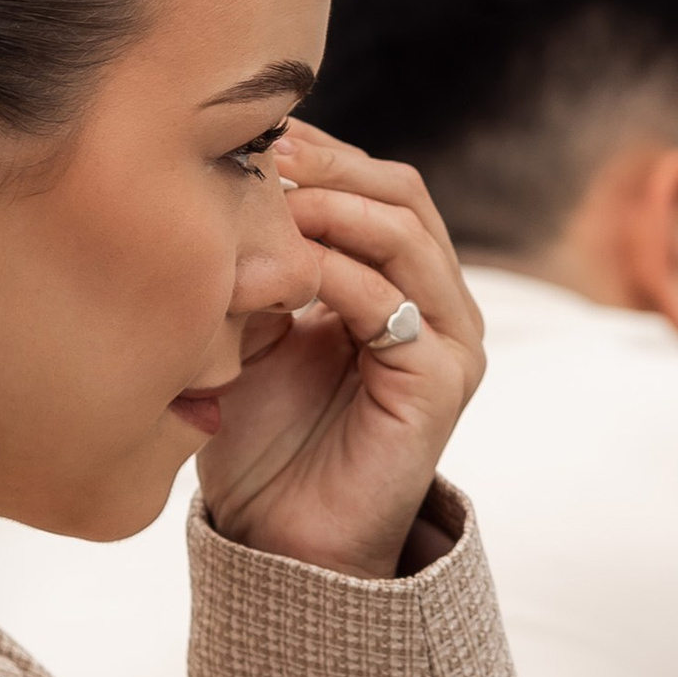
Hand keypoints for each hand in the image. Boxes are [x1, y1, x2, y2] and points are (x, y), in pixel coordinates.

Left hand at [196, 118, 483, 577]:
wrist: (281, 543)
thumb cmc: (261, 442)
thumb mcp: (249, 329)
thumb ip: (256, 260)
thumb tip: (228, 177)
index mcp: (398, 283)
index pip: (372, 184)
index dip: (314, 152)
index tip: (240, 133)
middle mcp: (436, 305)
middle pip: (399, 192)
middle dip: (326, 165)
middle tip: (255, 151)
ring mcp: (449, 342)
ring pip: (404, 233)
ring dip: (327, 208)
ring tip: (261, 202)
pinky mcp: (440, 382)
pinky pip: (388, 300)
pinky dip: (326, 272)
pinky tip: (270, 273)